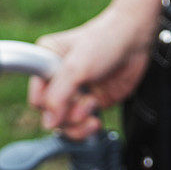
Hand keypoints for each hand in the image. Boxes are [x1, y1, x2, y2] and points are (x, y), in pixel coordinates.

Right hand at [28, 7, 148, 138]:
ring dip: (79, 123)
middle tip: (84, 101)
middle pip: (50, 116)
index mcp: (44, 64)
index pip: (37, 98)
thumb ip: (57, 96)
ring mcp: (73, 95)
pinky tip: (95, 120)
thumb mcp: (75, 67)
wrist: (133, 40)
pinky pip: (80, 127)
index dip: (48, 105)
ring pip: (65, 125)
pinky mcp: (89, 105)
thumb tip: (49, 123)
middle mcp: (56, 81)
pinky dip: (87, 129)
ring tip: (92, 105)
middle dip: (67, 115)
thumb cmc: (103, 41)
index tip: (64, 99)